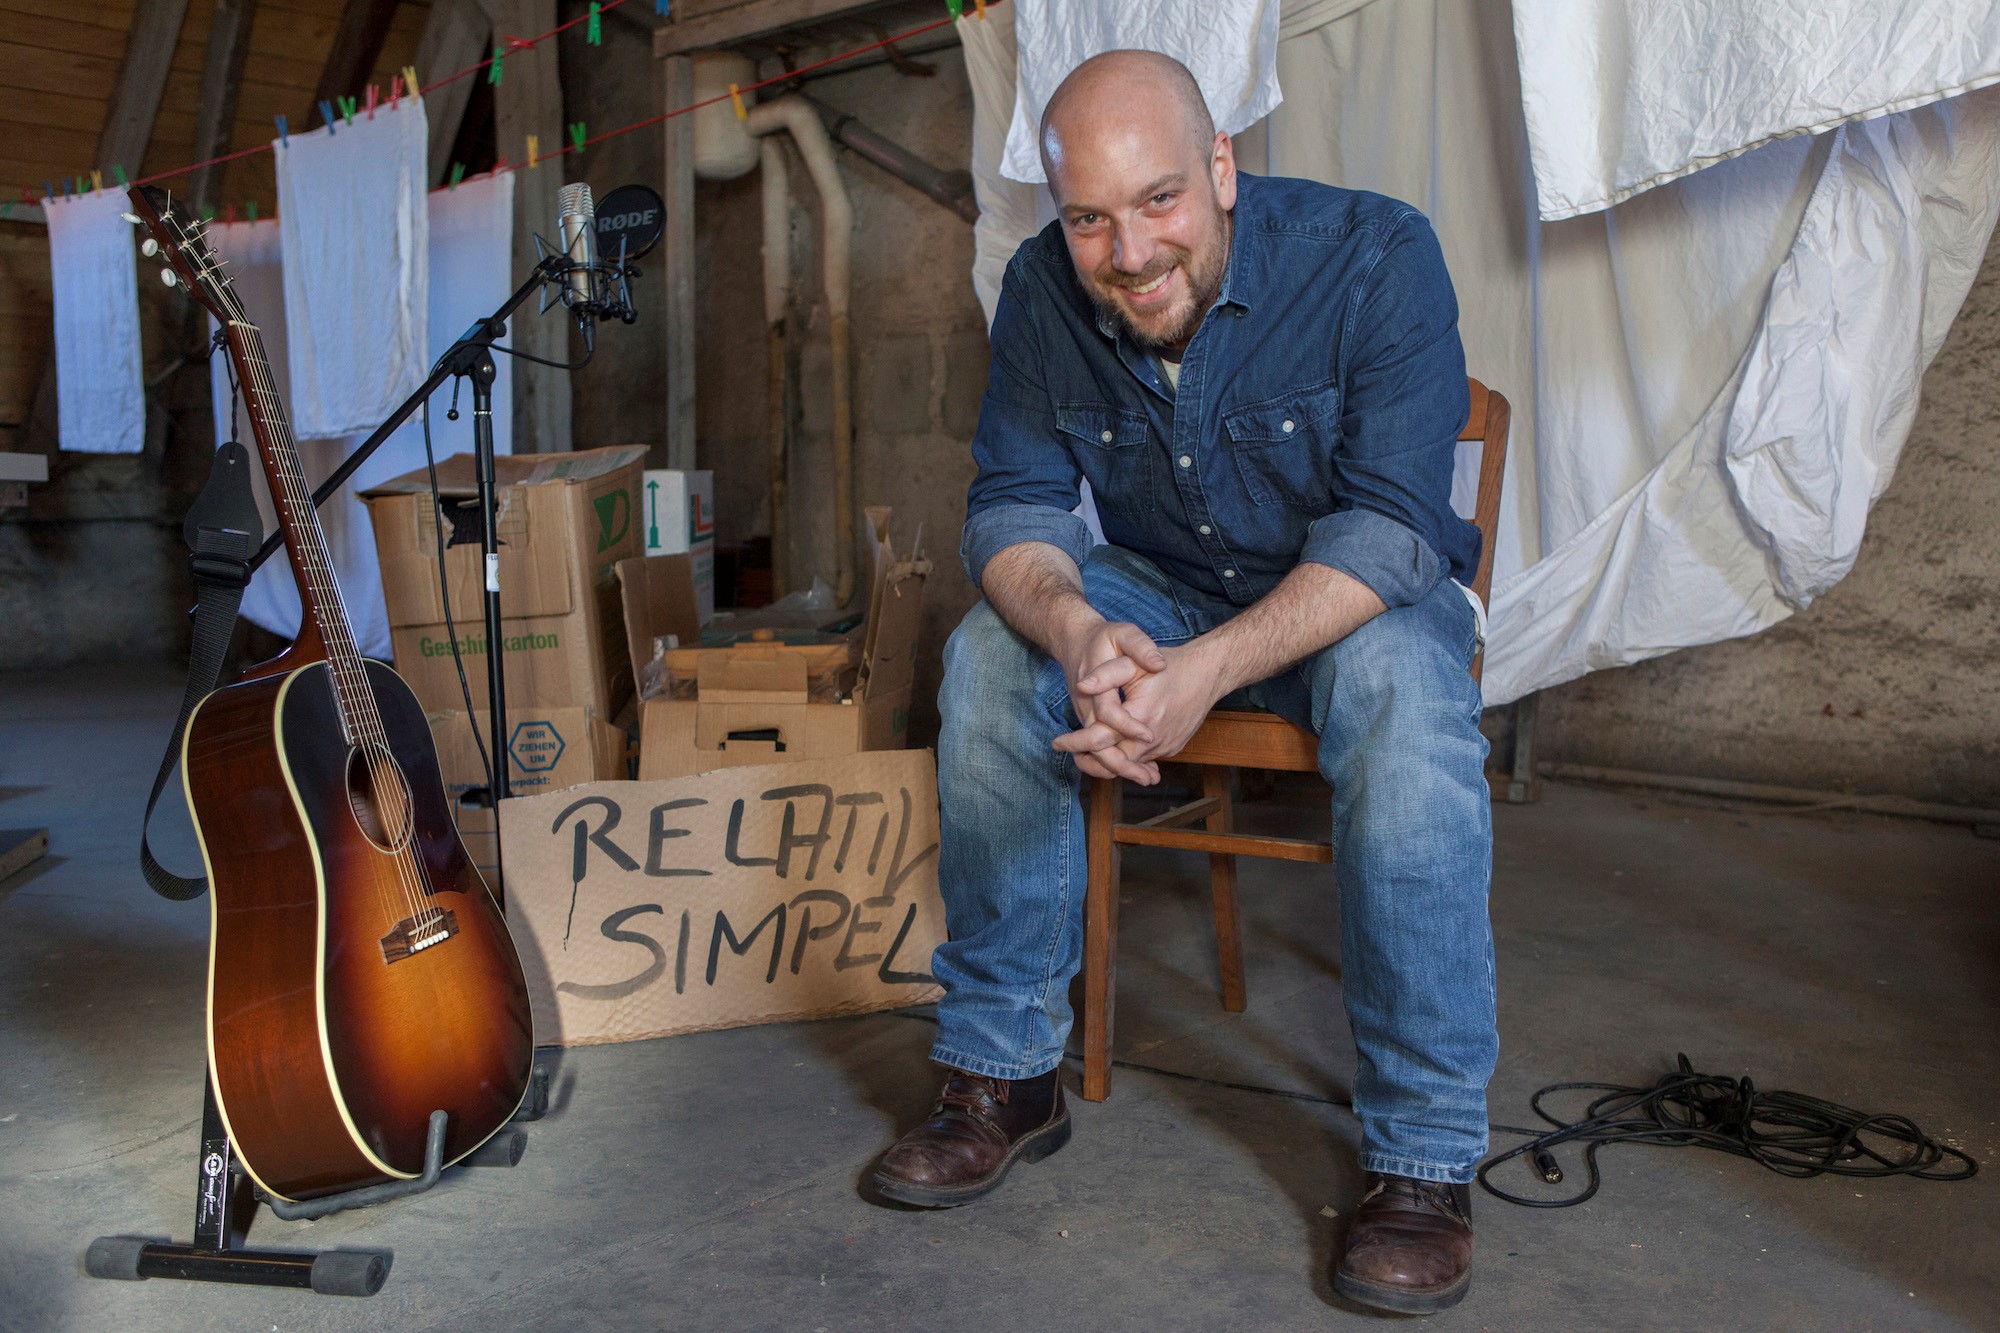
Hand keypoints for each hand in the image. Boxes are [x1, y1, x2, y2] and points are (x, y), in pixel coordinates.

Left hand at [1054, 642, 1224, 784]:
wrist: (1208, 673)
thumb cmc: (1169, 665)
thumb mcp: (1133, 662)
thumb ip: (1106, 674)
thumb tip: (1082, 685)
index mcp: (1141, 718)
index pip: (1100, 740)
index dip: (1076, 743)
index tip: (1057, 742)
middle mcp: (1155, 739)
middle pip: (1113, 762)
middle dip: (1088, 760)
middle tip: (1068, 752)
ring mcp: (1166, 747)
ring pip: (1129, 765)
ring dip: (1106, 762)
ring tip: (1084, 754)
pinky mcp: (1173, 748)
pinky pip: (1144, 760)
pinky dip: (1127, 759)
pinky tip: (1112, 751)